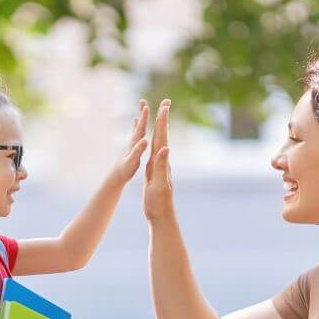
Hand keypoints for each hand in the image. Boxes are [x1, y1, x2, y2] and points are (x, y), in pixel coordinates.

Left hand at [108, 100, 149, 185]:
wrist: (115, 178)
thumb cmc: (124, 171)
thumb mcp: (132, 162)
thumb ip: (138, 151)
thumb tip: (144, 140)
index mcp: (134, 145)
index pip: (140, 129)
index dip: (143, 119)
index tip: (146, 107)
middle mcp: (132, 142)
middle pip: (138, 125)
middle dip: (142, 113)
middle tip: (143, 100)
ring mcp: (132, 144)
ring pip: (138, 128)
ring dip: (141, 118)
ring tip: (143, 108)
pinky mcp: (132, 147)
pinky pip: (136, 134)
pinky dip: (137, 126)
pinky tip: (136, 122)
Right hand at [143, 99, 174, 222]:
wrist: (161, 216)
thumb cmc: (159, 202)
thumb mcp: (159, 184)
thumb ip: (161, 166)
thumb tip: (165, 148)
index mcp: (161, 161)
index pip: (162, 137)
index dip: (163, 121)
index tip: (164, 105)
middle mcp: (161, 161)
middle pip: (162, 135)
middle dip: (163, 118)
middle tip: (165, 102)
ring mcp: (158, 166)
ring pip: (158, 142)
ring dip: (159, 128)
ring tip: (160, 116)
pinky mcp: (153, 172)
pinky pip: (153, 152)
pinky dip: (153, 143)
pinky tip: (153, 142)